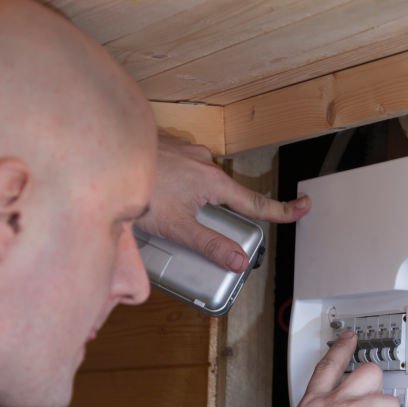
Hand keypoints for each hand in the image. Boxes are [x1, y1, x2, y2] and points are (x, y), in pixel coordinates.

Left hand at [135, 132, 310, 271]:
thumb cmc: (139, 191)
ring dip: (189, 193)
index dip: (281, 209)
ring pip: (200, 178)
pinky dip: (174, 180)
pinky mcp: (168, 144)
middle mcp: (205, 161)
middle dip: (213, 209)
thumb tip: (239, 261)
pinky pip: (182, 166)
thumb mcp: (177, 227)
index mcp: (213, 182)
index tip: (303, 207)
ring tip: (160, 207)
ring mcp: (186, 150)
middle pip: (224, 192)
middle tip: (185, 220)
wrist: (104, 156)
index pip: (256, 202)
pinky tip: (154, 190)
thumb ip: (210, 244)